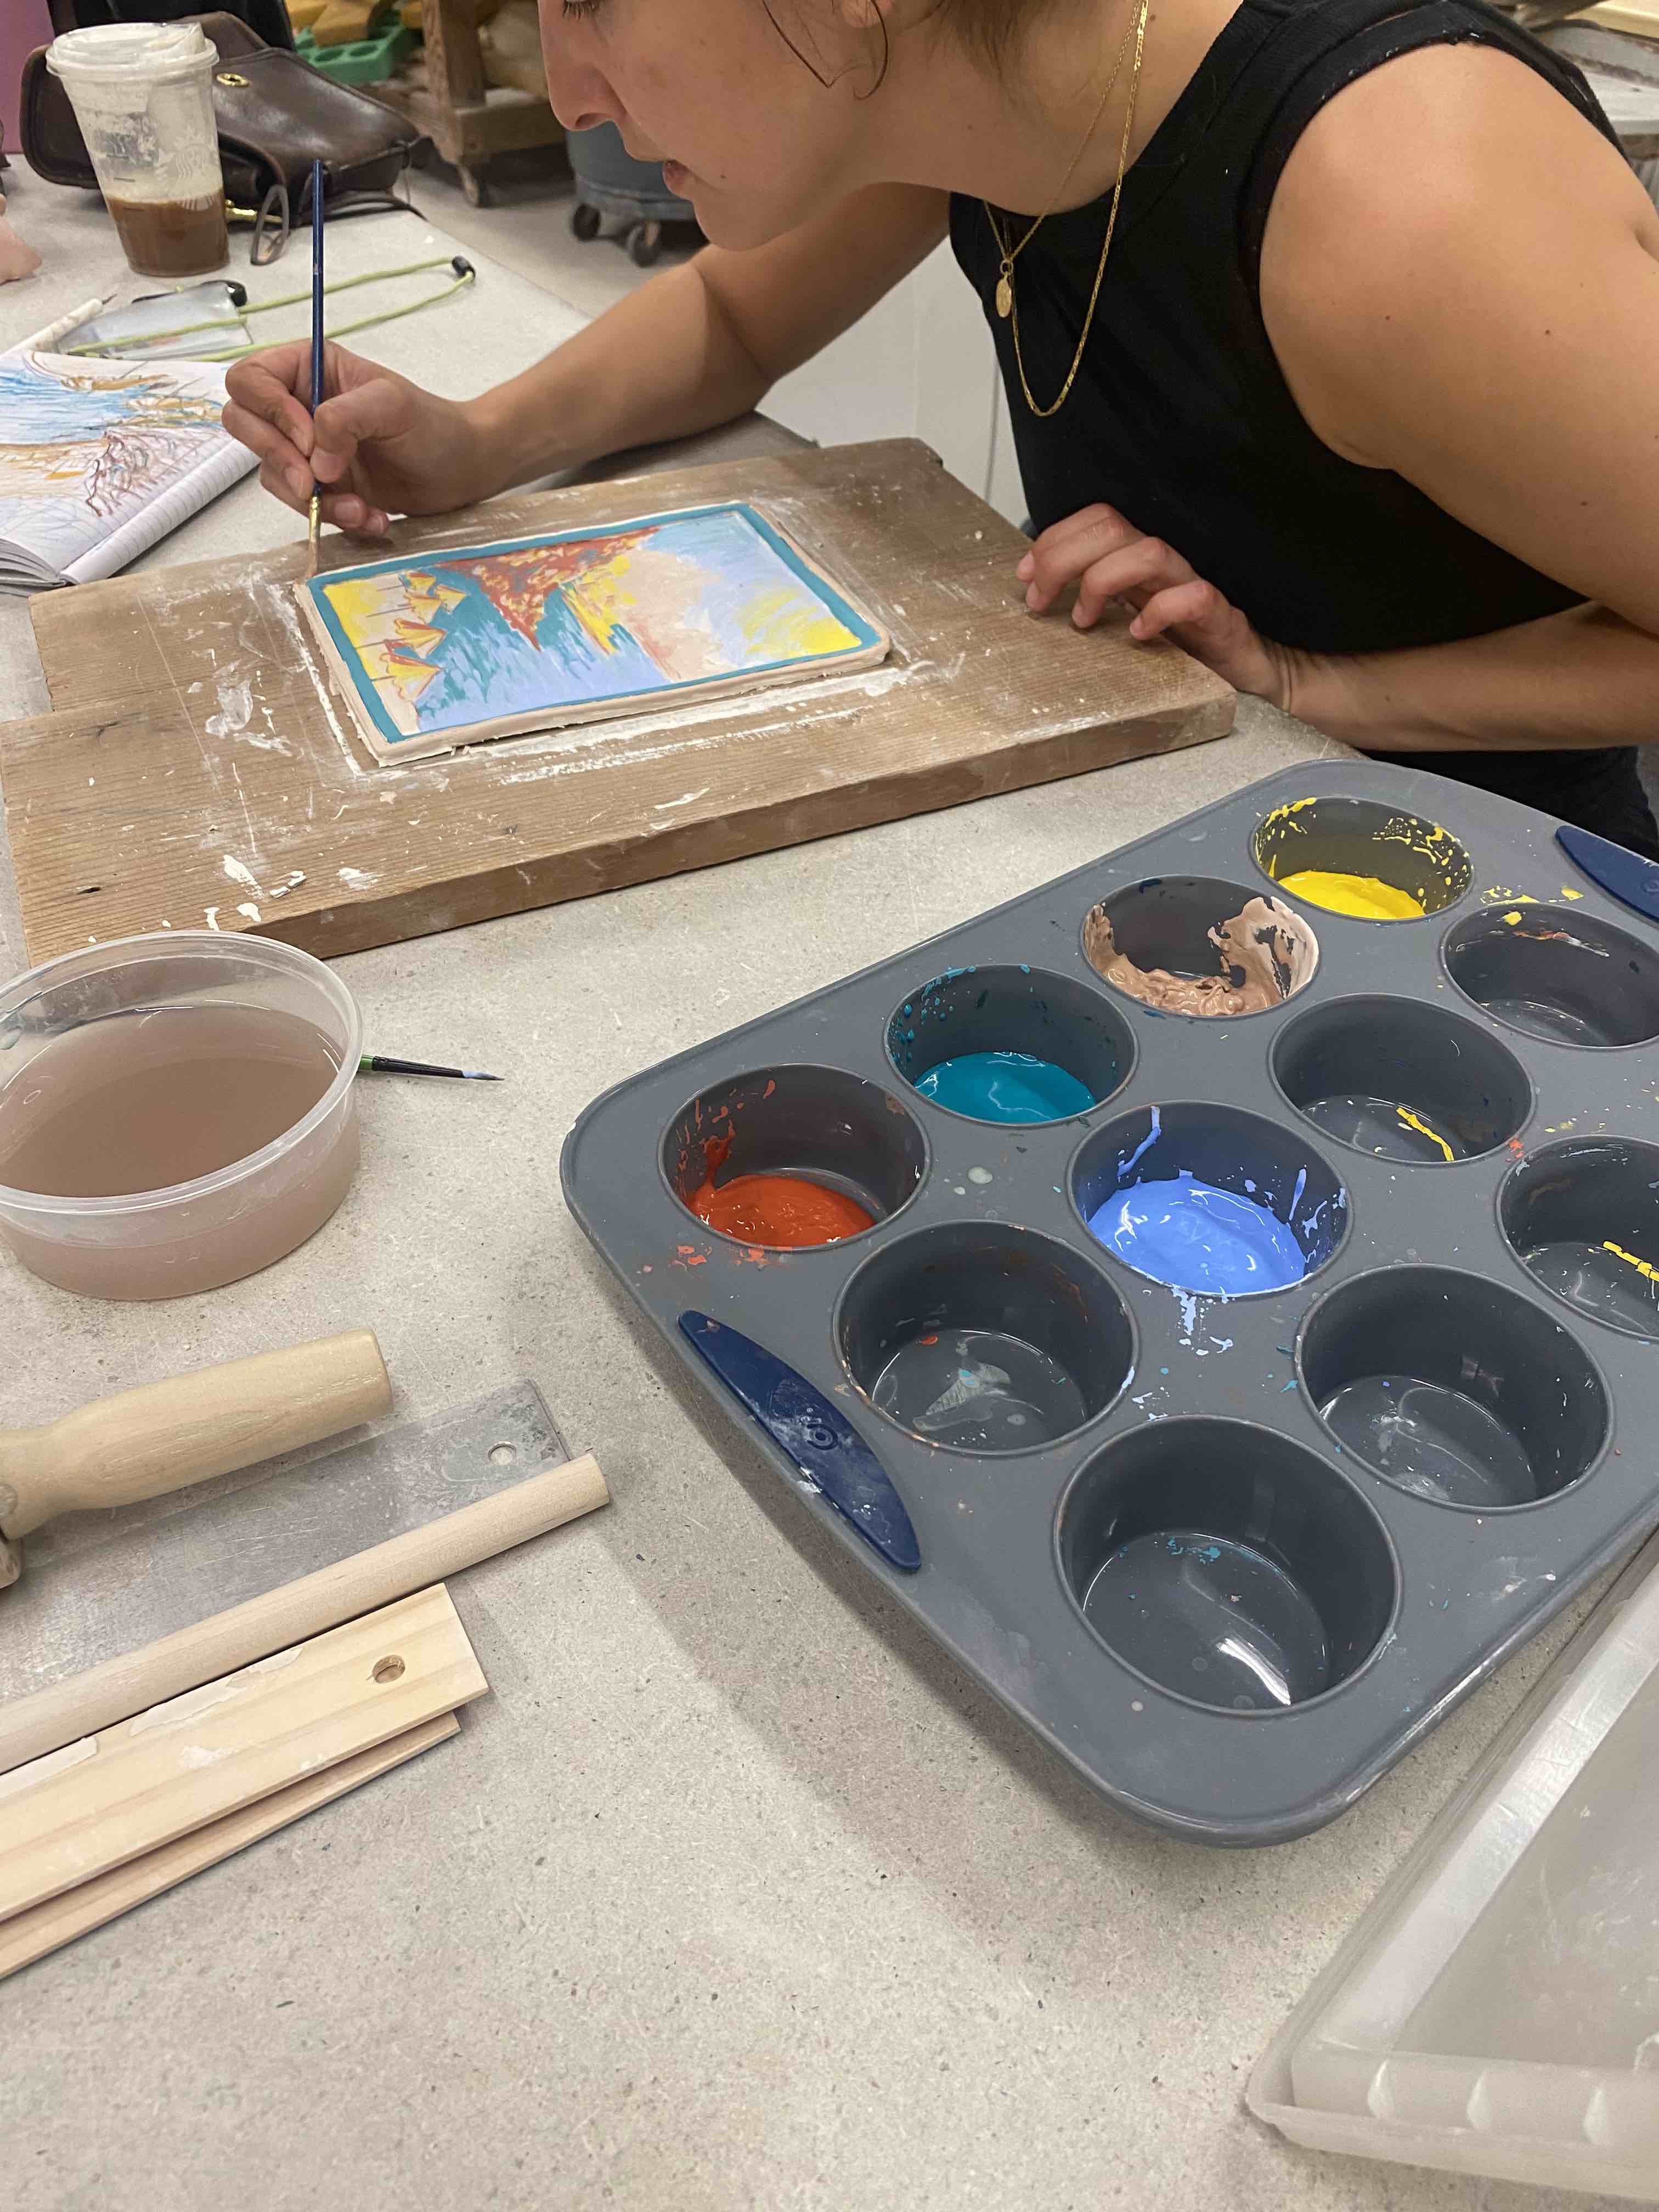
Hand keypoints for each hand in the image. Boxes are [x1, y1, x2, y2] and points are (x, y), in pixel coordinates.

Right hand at [222, 342, 489, 534]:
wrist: (459, 470)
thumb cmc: (432, 426)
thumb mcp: (392, 406)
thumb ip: (346, 418)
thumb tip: (313, 457)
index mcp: (307, 367)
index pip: (250, 379)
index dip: (269, 411)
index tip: (308, 439)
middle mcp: (297, 405)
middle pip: (243, 424)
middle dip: (277, 458)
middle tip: (315, 483)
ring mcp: (305, 448)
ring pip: (271, 472)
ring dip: (312, 499)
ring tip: (358, 508)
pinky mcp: (320, 485)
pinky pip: (302, 505)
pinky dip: (333, 517)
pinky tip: (370, 518)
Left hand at [1017, 503, 1299, 705]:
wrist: (1246, 672)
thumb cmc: (1183, 647)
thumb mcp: (1125, 619)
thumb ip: (1091, 601)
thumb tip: (1039, 595)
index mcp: (1137, 562)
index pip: (1096, 520)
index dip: (1054, 540)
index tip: (1025, 576)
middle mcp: (1163, 566)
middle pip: (1111, 528)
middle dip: (1063, 559)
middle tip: (1040, 601)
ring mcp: (1192, 586)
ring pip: (1147, 552)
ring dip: (1102, 581)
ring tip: (1083, 620)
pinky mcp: (1219, 617)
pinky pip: (1193, 597)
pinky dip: (1160, 611)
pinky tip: (1137, 633)